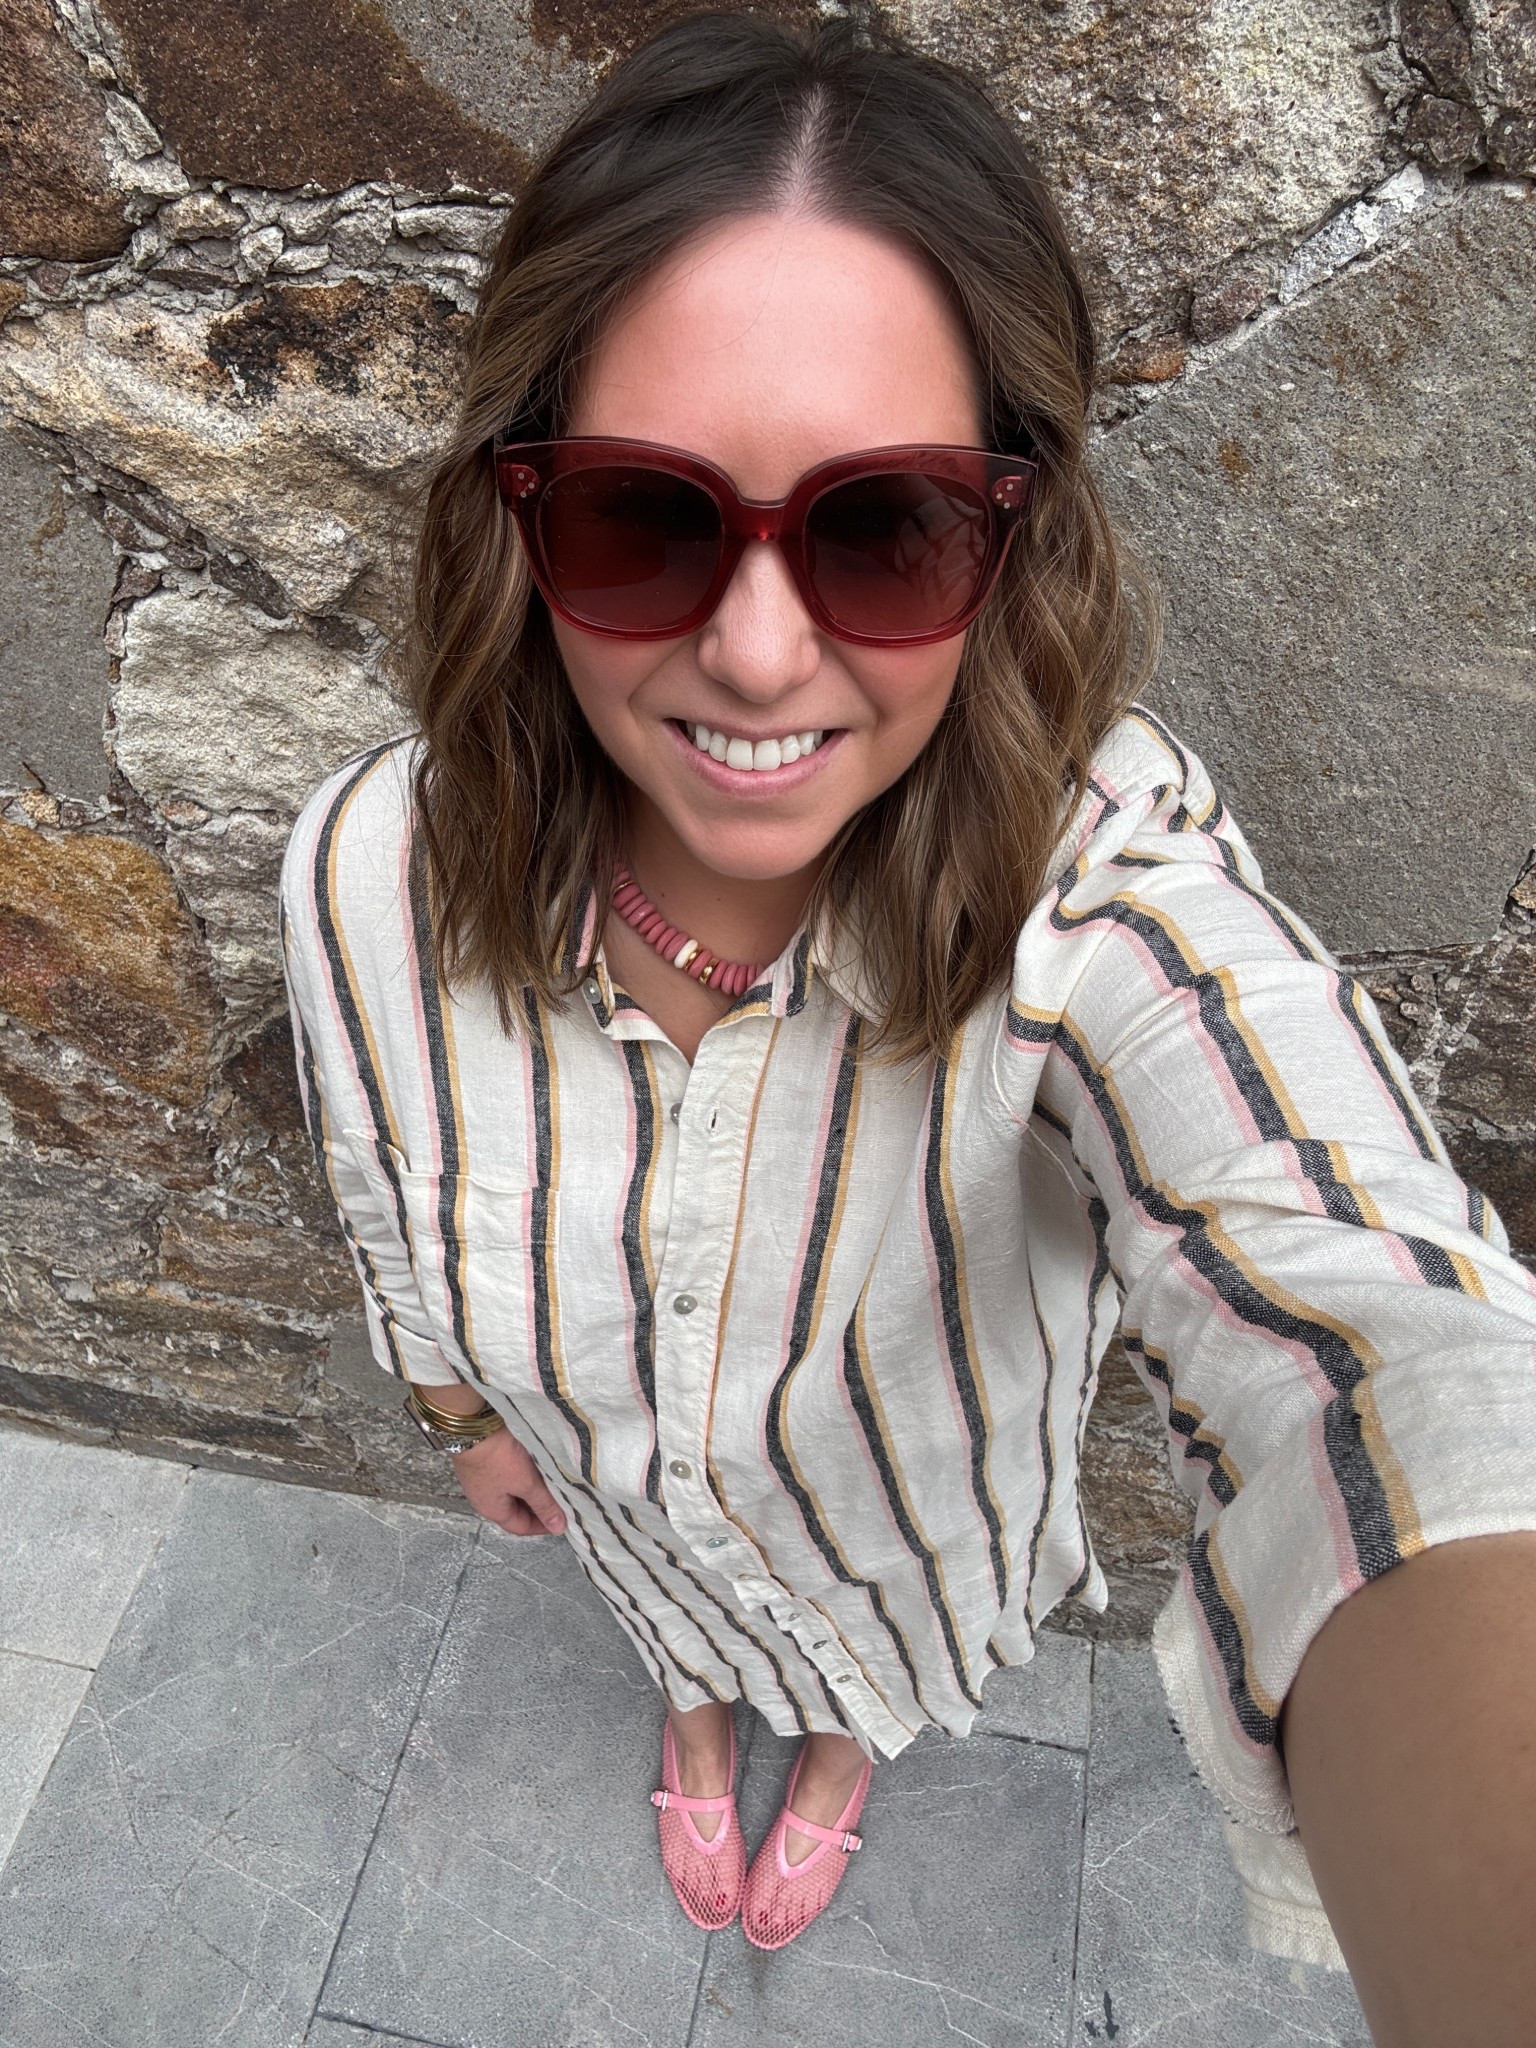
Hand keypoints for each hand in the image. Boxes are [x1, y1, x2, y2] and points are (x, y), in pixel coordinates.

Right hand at [450, 1425, 566, 1536]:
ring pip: (514, 1490)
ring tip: (553, 1482)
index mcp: (493, 1510)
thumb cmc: (499, 1458)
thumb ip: (543, 1504)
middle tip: (562, 1499)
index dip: (542, 1526)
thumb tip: (557, 1528)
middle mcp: (485, 1497)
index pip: (521, 1527)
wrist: (474, 1424)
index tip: (563, 1518)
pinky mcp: (485, 1460)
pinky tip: (537, 1465)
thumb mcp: (526, 1483)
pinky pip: (508, 1473)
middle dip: (539, 1506)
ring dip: (532, 1488)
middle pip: (516, 1509)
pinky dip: (524, 1473)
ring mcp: (483, 1478)